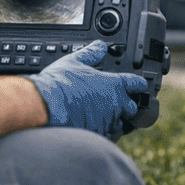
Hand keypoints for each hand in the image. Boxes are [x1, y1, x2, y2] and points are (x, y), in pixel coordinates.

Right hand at [27, 42, 147, 137]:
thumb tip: (100, 47)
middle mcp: (115, 104)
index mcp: (113, 85)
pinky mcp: (98, 135)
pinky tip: (94, 129)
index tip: (139, 86)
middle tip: (117, 104)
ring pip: (120, 125)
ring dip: (115, 121)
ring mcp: (107, 122)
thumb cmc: (59, 84)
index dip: (139, 84)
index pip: (136, 84)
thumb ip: (91, 54)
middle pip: (132, 108)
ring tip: (103, 118)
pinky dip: (104, 134)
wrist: (46, 106)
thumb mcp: (74, 61)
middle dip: (127, 106)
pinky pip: (108, 137)